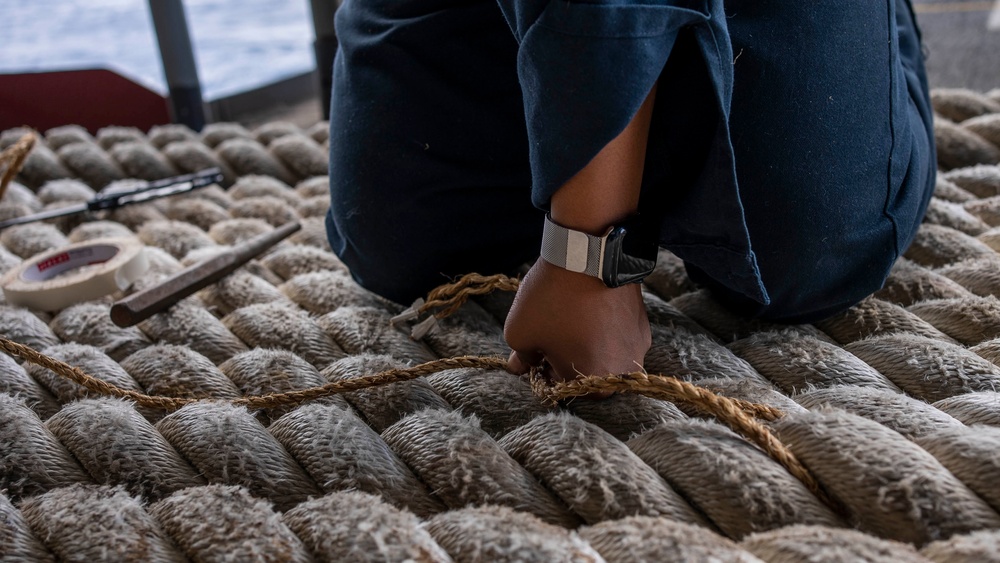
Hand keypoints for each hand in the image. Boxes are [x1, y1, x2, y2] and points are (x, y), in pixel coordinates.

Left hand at [504, 259, 651, 388]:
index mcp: (589, 382)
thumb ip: (521, 357)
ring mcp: (637, 349)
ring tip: (574, 318)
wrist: (590, 254)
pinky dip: (606, 329)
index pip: (562, 387)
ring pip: (607, 356)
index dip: (545, 368)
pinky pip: (620, 337)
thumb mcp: (519, 331)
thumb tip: (520, 367)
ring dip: (590, 345)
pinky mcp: (644, 326)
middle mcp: (619, 373)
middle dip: (570, 359)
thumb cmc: (551, 299)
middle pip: (588, 375)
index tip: (537, 349)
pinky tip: (591, 309)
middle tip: (554, 333)